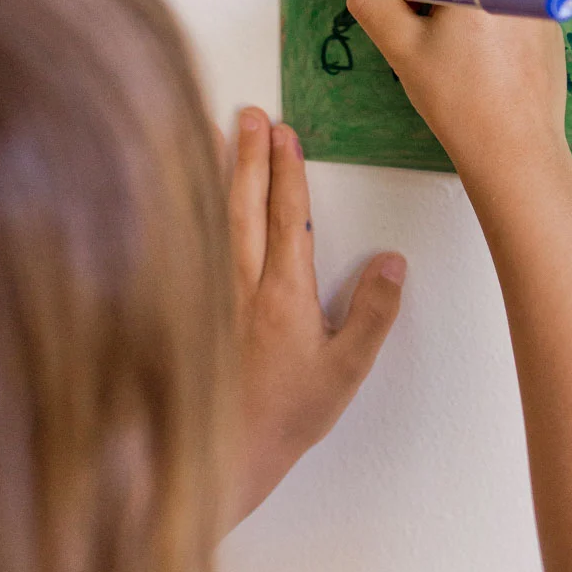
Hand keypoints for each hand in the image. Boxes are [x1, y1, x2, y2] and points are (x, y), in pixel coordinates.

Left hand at [225, 107, 405, 526]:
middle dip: (249, 155)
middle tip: (251, 114)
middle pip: (244, 204)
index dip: (288, 171)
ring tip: (212, 132)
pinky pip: (186, 245)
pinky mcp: (188, 306)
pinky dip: (184, 211)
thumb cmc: (285, 416)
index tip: (286, 133)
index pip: (287, 216)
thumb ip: (373, 313)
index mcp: (284, 294)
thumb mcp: (346, 370)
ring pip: (209, 218)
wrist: (221, 457)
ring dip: (214, 173)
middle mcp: (241, 285)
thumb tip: (392, 261)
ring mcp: (209, 294)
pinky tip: (179, 193)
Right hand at [343, 0, 568, 178]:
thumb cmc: (458, 102)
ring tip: (435, 50)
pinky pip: (501, 6)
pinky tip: (469, 62)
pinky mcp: (546, 26)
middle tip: (399, 29)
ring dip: (446, 5)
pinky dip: (477, 21)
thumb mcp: (402, 48)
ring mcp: (535, 1)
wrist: (516, 153)